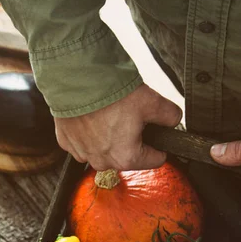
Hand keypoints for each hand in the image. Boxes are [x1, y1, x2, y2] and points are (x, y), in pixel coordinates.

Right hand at [54, 84, 181, 170]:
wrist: (76, 79)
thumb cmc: (111, 93)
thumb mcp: (151, 101)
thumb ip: (170, 115)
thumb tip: (174, 120)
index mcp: (127, 158)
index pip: (155, 159)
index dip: (159, 144)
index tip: (155, 130)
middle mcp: (103, 162)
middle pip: (127, 155)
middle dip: (131, 138)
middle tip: (127, 115)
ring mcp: (83, 154)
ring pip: (104, 150)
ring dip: (108, 136)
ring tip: (107, 113)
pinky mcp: (67, 143)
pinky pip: (84, 143)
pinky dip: (88, 132)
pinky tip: (90, 116)